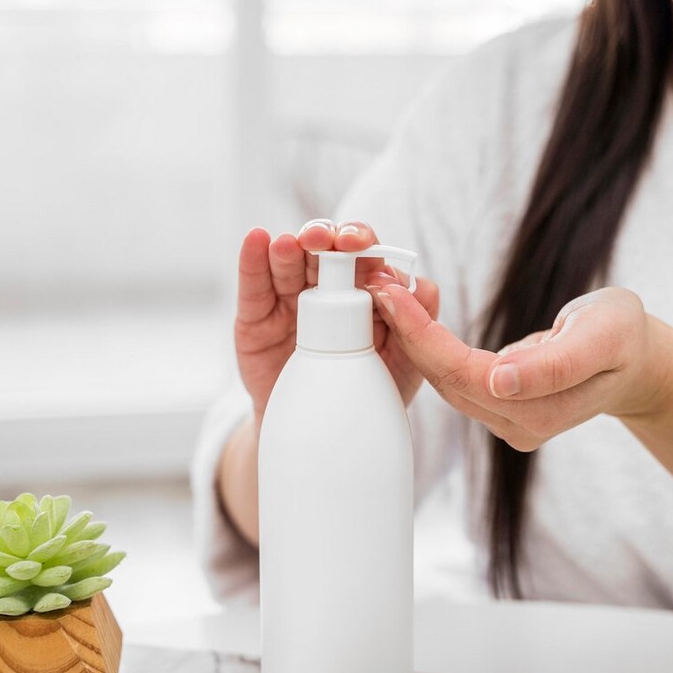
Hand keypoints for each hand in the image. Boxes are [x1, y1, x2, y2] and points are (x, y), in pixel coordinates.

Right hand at [233, 220, 440, 424]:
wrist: (317, 432)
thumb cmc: (366, 394)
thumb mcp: (403, 364)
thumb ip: (418, 324)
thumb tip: (414, 286)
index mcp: (362, 293)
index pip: (365, 258)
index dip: (364, 246)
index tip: (361, 246)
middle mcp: (325, 288)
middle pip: (325, 251)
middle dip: (327, 239)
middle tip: (328, 241)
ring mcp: (289, 299)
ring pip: (290, 261)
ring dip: (291, 247)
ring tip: (290, 244)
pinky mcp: (256, 316)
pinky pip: (254, 285)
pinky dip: (253, 260)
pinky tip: (257, 240)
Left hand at [371, 284, 672, 450]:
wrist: (637, 361)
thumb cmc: (625, 337)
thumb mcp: (605, 335)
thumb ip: (557, 361)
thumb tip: (500, 381)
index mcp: (541, 411)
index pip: (464, 374)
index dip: (424, 336)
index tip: (392, 292)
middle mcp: (517, 426)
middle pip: (445, 380)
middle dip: (407, 331)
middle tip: (375, 281)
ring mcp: (507, 422)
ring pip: (444, 380)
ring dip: (412, 337)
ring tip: (385, 290)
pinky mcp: (499, 409)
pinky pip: (454, 377)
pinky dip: (430, 344)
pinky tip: (409, 313)